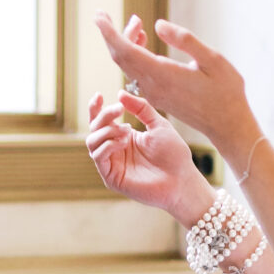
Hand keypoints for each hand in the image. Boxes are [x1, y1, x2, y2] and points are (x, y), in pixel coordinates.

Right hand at [86, 90, 211, 222]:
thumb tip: (120, 94)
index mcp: (123, 137)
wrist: (181, 179)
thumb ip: (141, 108)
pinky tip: (123, 142)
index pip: (101, 122)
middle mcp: (115, 150)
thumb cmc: (173, 155)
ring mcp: (112, 164)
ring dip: (106, 131)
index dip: (96, 108)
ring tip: (127, 131)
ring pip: (92, 142)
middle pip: (94, 129)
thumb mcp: (158, 125)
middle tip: (119, 109)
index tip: (99, 95)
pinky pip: (98, 156)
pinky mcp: (111, 178)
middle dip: (103, 116)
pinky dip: (108, 145)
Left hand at [94, 11, 257, 161]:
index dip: (109, 33)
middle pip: (121, 58)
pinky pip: (136, 73)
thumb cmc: (226, 91)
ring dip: (125, 43)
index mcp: (164, 75)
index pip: (126, 52)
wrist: (228, 126)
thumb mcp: (213, 60)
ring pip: (128, 66)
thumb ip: (185, 41)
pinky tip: (142, 42)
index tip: (98, 16)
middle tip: (104, 14)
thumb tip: (157, 24)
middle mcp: (153, 87)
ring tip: (137, 24)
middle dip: (110, 35)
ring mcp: (154, 94)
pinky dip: (133, 55)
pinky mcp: (158, 97)